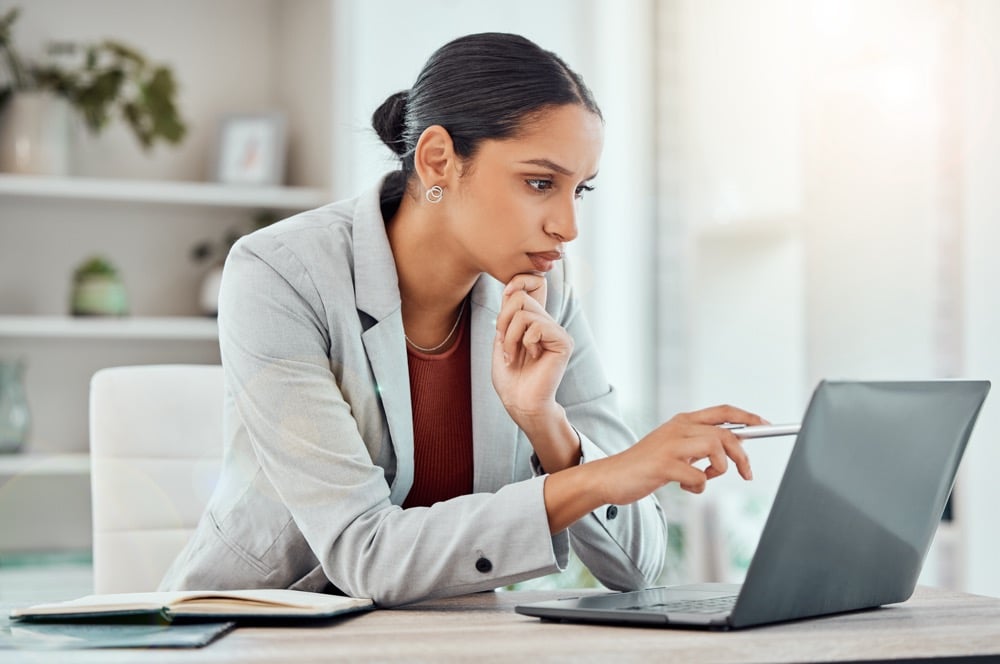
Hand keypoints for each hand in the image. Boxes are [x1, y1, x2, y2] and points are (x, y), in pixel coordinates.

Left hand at [492, 274, 576, 466]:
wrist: (520, 402)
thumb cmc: (510, 376)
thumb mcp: (502, 339)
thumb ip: (508, 314)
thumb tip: (512, 288)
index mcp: (535, 321)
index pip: (533, 285)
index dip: (517, 283)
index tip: (503, 302)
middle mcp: (548, 323)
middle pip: (522, 296)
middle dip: (503, 320)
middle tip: (503, 343)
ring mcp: (557, 332)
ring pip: (526, 313)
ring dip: (510, 336)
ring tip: (512, 354)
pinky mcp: (563, 342)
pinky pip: (536, 326)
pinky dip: (524, 341)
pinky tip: (531, 356)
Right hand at [597, 405, 765, 504]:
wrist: (610, 477)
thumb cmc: (645, 465)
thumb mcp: (674, 448)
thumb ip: (698, 444)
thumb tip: (732, 446)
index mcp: (682, 421)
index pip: (722, 412)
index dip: (747, 417)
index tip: (765, 426)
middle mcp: (678, 429)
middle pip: (725, 433)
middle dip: (742, 456)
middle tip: (747, 474)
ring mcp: (670, 445)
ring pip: (716, 448)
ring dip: (719, 469)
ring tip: (704, 478)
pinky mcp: (663, 465)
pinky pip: (698, 476)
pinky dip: (698, 486)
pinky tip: (684, 486)